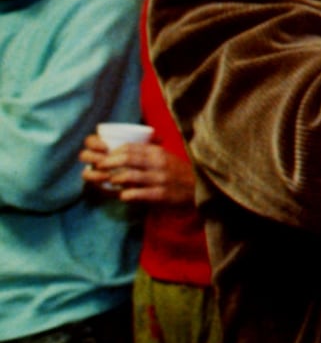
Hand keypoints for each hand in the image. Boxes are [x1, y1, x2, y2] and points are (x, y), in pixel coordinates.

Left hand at [79, 133, 196, 205]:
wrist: (199, 188)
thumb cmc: (177, 172)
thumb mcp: (165, 157)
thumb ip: (147, 152)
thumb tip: (121, 150)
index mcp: (158, 152)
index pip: (130, 147)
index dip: (112, 152)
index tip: (104, 157)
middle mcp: (158, 163)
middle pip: (126, 158)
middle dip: (108, 163)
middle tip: (99, 168)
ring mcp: (159, 179)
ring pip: (128, 176)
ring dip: (114, 179)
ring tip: (110, 182)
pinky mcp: (160, 195)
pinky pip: (135, 194)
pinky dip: (124, 194)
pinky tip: (122, 195)